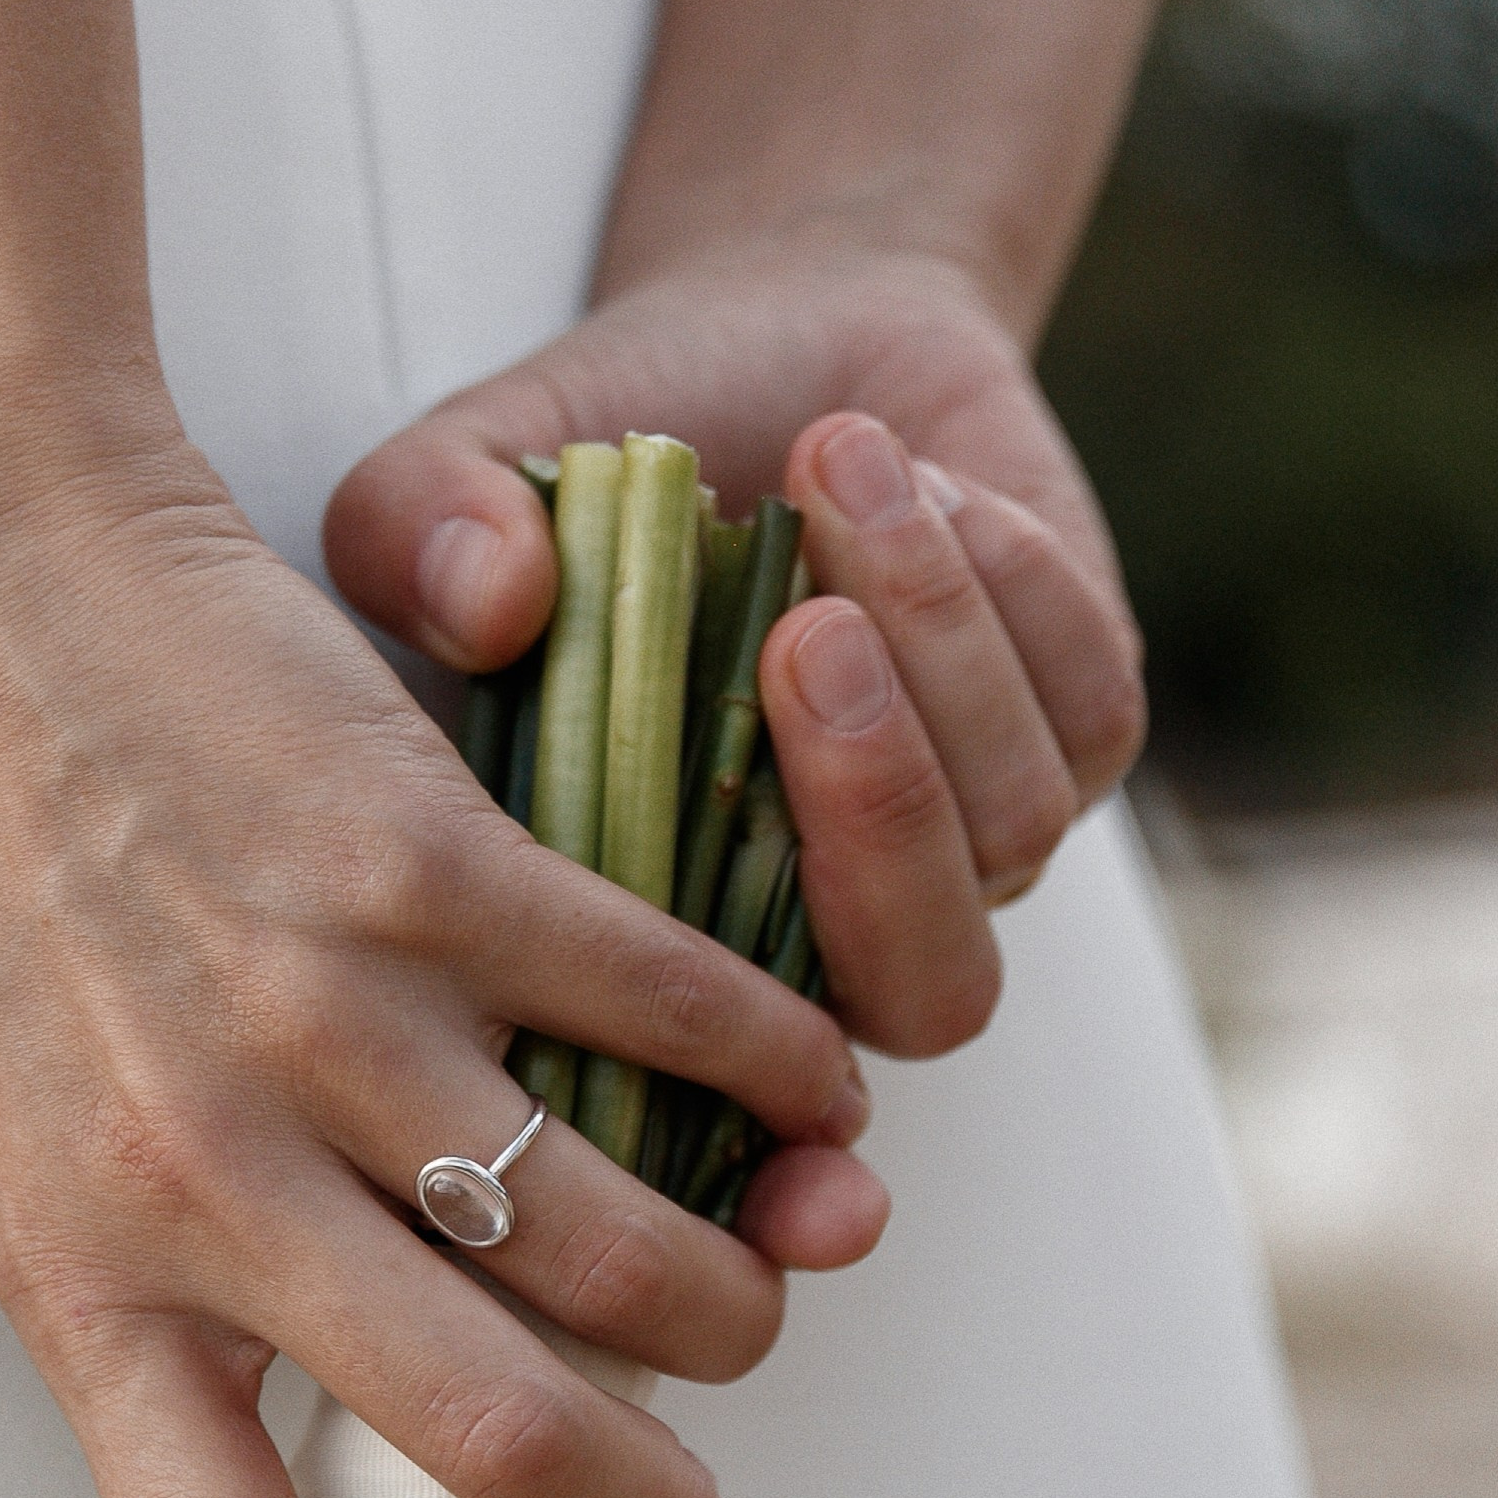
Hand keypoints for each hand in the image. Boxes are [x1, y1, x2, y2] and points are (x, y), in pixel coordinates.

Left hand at [0, 435, 887, 1497]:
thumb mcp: (34, 1147)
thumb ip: (198, 1300)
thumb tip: (406, 1445)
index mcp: (85, 1281)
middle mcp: (199, 1180)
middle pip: (502, 1435)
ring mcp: (321, 1020)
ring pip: (624, 1240)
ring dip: (742, 1287)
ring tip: (761, 1266)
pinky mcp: (426, 863)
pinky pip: (677, 1017)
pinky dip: (780, 1071)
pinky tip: (803, 1083)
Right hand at [325, 242, 1146, 1094]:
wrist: (762, 342)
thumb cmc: (579, 474)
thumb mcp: (440, 495)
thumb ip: (411, 541)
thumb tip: (488, 598)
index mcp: (677, 952)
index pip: (742, 1114)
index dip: (770, 1156)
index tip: (772, 1102)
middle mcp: (842, 928)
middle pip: (926, 993)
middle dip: (878, 824)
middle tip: (799, 635)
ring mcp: (980, 839)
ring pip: (1014, 823)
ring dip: (935, 635)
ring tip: (825, 462)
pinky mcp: (1086, 724)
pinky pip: (1084, 699)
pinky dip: (1002, 574)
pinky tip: (902, 473)